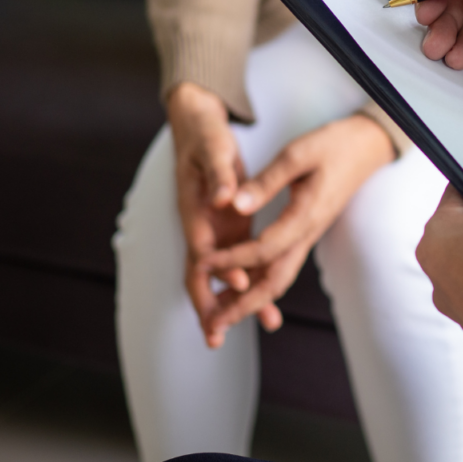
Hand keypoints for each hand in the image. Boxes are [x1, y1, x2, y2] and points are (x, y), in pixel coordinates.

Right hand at [168, 82, 259, 348]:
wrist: (197, 124)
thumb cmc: (205, 135)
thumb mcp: (213, 147)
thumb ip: (219, 173)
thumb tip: (222, 198)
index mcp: (195, 209)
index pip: (203, 249)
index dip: (219, 271)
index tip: (241, 286)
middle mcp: (202, 225)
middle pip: (202, 274)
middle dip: (211, 306)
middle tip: (217, 337)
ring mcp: (214, 228)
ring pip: (222, 274)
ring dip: (235, 300)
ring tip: (262, 323)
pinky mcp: (228, 226)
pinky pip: (236, 261)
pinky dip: (249, 281)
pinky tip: (267, 298)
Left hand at [196, 114, 395, 344]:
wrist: (367, 147)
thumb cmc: (334, 146)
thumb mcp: (297, 154)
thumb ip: (266, 182)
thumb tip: (236, 205)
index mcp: (305, 216)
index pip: (264, 249)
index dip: (232, 260)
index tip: (203, 263)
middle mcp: (307, 233)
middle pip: (274, 281)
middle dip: (243, 304)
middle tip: (214, 323)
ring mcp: (308, 236)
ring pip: (278, 278)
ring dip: (249, 301)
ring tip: (221, 316)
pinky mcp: (305, 232)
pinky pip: (281, 265)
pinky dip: (259, 282)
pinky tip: (241, 287)